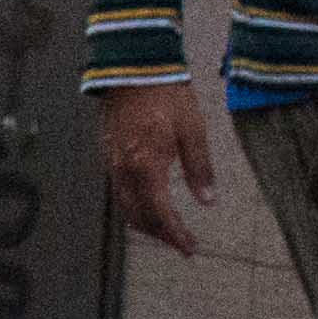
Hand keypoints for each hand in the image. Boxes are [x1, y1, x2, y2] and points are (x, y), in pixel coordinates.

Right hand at [94, 83, 216, 257]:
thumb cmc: (167, 97)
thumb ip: (199, 169)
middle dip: (160, 235)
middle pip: (138, 217)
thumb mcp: (193, 131)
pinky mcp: (109, 155)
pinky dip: (136, 206)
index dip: (176, 235)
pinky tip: (151, 203)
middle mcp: (125, 171)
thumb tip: (208, 201)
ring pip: (126, 207)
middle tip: (182, 244)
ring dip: (147, 223)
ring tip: (168, 229)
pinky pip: (120, 191)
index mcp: (147, 167)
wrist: (134, 70)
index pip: (160, 214)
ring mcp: (113, 164)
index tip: (191, 248)